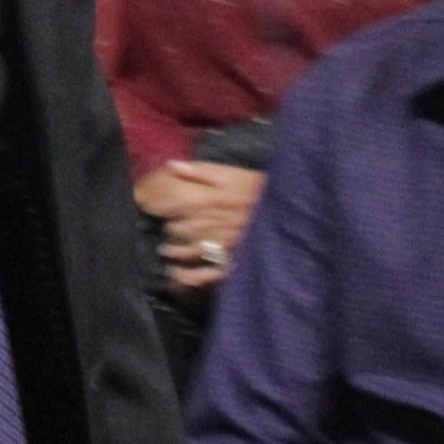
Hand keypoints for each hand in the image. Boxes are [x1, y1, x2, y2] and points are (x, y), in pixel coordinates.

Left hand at [141, 161, 264, 287]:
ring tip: (167, 252)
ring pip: (192, 251)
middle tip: (167, 230)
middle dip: (171, 230)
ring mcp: (226, 244)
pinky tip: (180, 277)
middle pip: (183, 229)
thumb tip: (171, 165)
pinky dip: (192, 277)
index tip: (155, 209)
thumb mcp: (232, 174)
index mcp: (213, 201)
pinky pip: (209, 273)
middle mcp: (217, 223)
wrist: (289, 210)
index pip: (178, 206)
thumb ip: (200, 171)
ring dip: (175, 252)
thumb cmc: (259, 189)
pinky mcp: (235, 261)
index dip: (162, 209)